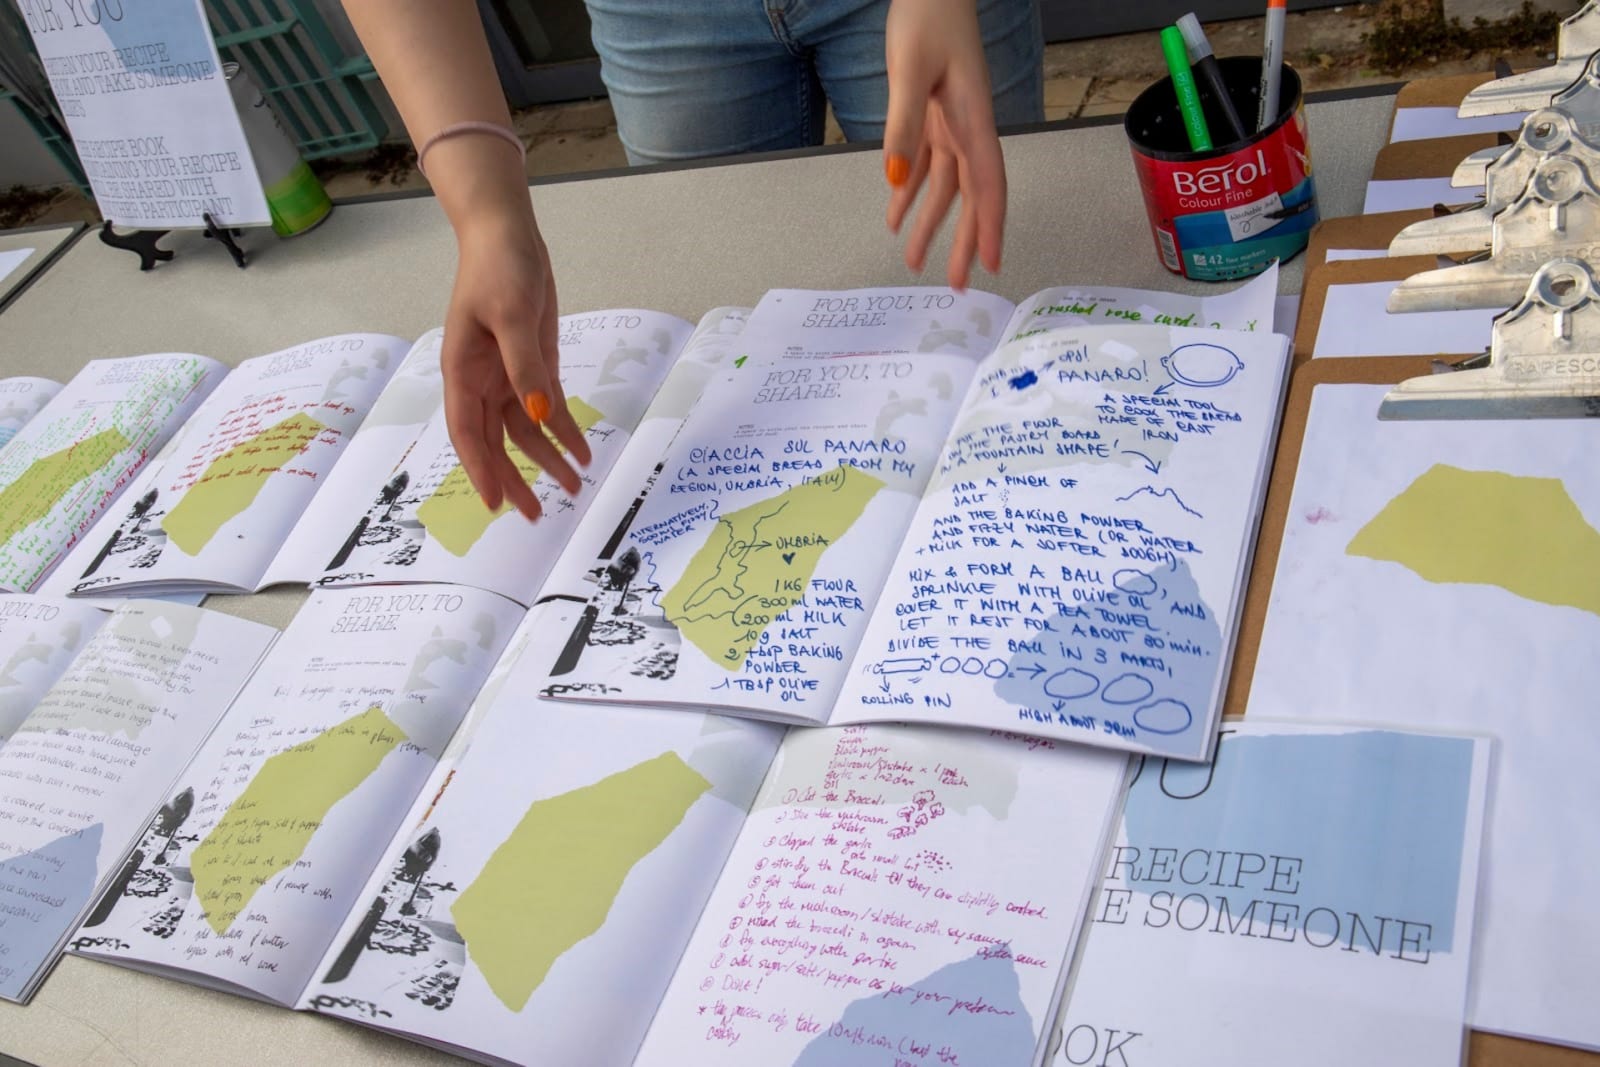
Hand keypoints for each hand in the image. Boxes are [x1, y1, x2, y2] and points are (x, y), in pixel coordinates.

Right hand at [441, 219, 591, 519]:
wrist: (508, 236)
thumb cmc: (498, 270)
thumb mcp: (511, 316)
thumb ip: (525, 368)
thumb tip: (538, 416)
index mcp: (463, 372)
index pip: (468, 432)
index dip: (481, 469)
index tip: (496, 504)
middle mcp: (482, 382)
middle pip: (496, 441)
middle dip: (515, 478)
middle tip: (535, 515)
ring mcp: (509, 375)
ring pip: (525, 430)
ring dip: (547, 459)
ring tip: (572, 488)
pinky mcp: (534, 366)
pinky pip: (548, 408)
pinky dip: (564, 431)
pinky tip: (582, 453)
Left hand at [882, 0, 1006, 290]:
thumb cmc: (928, 17)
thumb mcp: (910, 70)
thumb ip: (904, 125)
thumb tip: (899, 178)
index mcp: (973, 120)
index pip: (988, 185)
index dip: (991, 227)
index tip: (990, 264)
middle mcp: (967, 127)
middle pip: (970, 196)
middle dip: (963, 240)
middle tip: (954, 282)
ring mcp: (950, 122)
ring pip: (945, 185)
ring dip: (931, 223)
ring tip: (915, 260)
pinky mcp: (932, 114)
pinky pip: (925, 163)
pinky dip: (910, 191)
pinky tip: (896, 215)